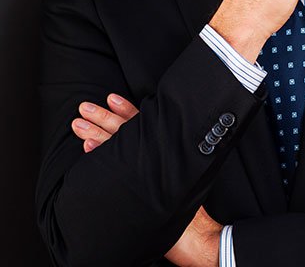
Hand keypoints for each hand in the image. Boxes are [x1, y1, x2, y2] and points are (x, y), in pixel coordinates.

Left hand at [72, 97, 221, 265]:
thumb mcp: (181, 174)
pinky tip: (86, 149)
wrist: (197, 234)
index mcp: (163, 151)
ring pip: (116, 146)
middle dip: (102, 117)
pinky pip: (114, 168)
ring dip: (95, 133)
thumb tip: (152, 141)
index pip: (141, 124)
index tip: (110, 97)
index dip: (125, 110)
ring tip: (78, 124)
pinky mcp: (138, 189)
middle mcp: (155, 157)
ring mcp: (146, 172)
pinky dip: (99, 156)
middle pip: (125, 132)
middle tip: (85, 108)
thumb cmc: (190, 208)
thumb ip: (167, 156)